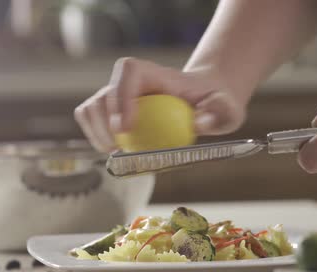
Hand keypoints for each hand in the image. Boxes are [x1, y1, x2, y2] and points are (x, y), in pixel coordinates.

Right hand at [74, 57, 245, 151]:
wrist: (204, 103)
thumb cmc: (215, 104)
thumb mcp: (226, 109)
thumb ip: (217, 114)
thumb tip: (198, 123)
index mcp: (153, 72)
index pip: (128, 73)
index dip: (121, 97)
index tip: (126, 128)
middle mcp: (128, 81)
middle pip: (103, 96)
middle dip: (103, 126)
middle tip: (119, 151)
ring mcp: (117, 97)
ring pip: (91, 111)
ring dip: (97, 135)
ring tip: (117, 154)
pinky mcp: (112, 114)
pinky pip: (94, 125)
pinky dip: (98, 140)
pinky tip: (116, 154)